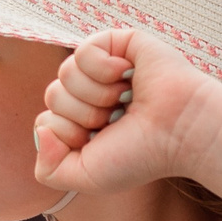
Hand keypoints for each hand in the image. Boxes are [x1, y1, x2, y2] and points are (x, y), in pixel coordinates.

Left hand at [33, 27, 221, 194]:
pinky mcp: (118, 43)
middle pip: (53, 97)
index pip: (46, 121)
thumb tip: (40, 130)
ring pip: (65, 74)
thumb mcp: (86, 177)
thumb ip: (48, 169)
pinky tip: (127, 77)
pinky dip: (102, 69)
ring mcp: (104, 67)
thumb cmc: (141, 156)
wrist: (181, 132)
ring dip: (96, 95)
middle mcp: (92, 94)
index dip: (68, 135)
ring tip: (126, 100)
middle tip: (118, 119)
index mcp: (84, 122)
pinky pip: (82, 50)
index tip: (101, 141)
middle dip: (83, 116)